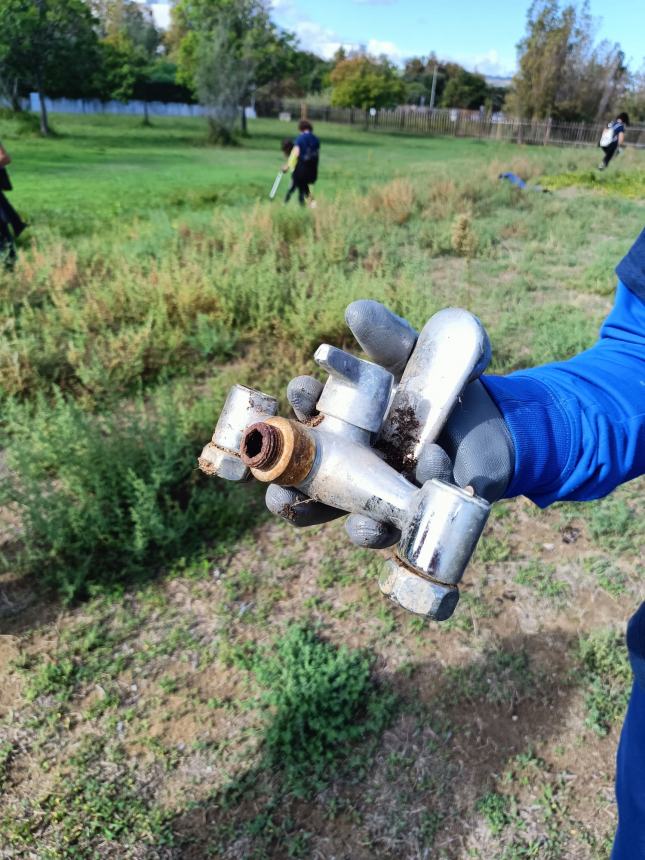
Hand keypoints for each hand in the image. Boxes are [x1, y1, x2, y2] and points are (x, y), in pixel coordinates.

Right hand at [265, 301, 514, 547]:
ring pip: (326, 508)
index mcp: (343, 415)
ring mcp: (370, 490)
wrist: (496, 429)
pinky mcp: (399, 515)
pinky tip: (374, 524)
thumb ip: (387, 337)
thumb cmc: (444, 392)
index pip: (309, 407)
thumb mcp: (417, 361)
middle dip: (279, 475)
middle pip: (298, 469)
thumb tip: (355, 311)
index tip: (304, 390)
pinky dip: (375, 527)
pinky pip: (379, 529)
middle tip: (273, 476)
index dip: (301, 399)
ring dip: (305, 511)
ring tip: (292, 506)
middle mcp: (346, 456)